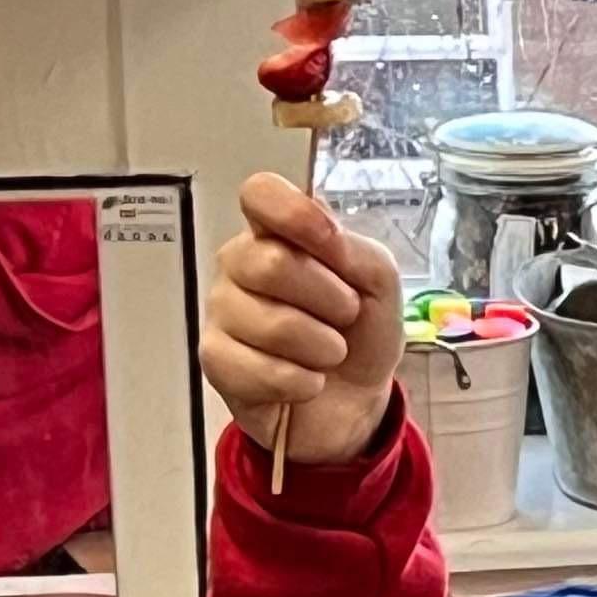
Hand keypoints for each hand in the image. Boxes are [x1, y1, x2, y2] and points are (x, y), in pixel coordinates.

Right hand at [201, 172, 404, 467]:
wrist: (356, 402)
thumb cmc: (362, 334)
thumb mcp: (380, 285)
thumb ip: (355, 249)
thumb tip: (322, 227)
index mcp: (278, 235)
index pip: (260, 194)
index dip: (294, 214)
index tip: (328, 240)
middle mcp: (242, 265)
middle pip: (269, 263)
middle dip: (330, 300)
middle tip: (344, 317)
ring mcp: (223, 311)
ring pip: (271, 324)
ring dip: (322, 348)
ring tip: (327, 353)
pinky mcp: (216, 360)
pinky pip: (262, 370)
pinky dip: (302, 382)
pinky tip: (305, 380)